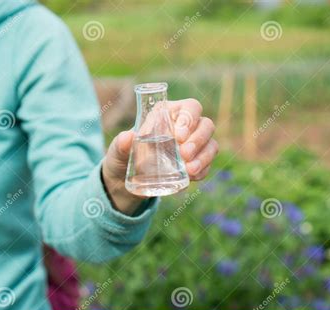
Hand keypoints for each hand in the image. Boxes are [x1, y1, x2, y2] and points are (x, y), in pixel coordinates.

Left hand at [102, 98, 217, 214]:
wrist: (125, 182)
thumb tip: (128, 137)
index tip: (179, 135)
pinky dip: (202, 171)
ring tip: (189, 170)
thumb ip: (121, 144)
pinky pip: (207, 165)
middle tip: (184, 154)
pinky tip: (191, 178)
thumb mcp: (118, 151)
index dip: (189, 118)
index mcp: (169, 113)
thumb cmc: (123, 157)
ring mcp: (194, 146)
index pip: (190, 107)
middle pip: (206, 125)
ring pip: (211, 144)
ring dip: (204, 157)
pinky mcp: (196, 164)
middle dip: (198, 139)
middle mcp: (186, 127)